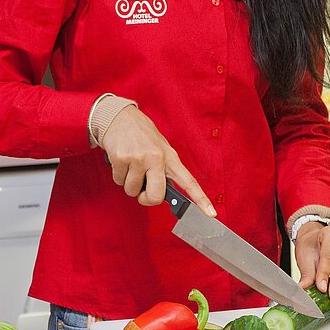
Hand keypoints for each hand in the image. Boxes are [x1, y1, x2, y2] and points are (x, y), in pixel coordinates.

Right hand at [100, 105, 216, 217]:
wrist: (119, 116)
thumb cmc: (141, 134)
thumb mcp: (160, 148)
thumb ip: (164, 168)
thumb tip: (164, 192)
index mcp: (170, 157)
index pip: (189, 182)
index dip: (201, 199)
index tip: (211, 213)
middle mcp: (156, 158)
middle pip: (156, 197)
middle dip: (146, 199)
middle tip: (142, 191)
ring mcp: (138, 159)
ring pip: (132, 191)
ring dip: (129, 183)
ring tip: (130, 165)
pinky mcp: (121, 158)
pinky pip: (118, 181)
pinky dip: (118, 175)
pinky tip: (121, 160)